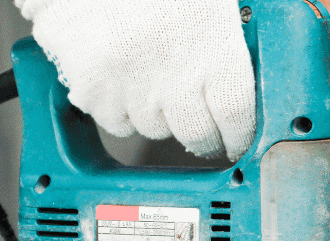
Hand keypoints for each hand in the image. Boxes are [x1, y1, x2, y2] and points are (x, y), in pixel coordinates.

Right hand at [16, 0, 255, 160]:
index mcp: (217, 49)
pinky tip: (122, 79)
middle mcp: (177, 76)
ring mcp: (132, 85)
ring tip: (153, 81)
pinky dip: (118, 108)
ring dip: (158, 116)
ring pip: (154, 128)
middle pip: (197, 133)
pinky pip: (113, 120)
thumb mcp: (212, 4)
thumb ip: (226, 45)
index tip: (236, 139)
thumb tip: (238, 81)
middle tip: (200, 126)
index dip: (238, 135)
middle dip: (202, 135)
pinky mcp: (92, 87)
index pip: (237, 117)